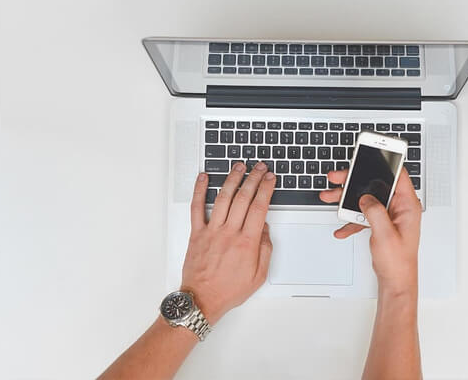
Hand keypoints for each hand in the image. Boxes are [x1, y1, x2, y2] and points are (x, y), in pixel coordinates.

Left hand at [182, 161, 274, 324]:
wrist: (202, 300)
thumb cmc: (228, 290)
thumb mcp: (259, 275)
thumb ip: (265, 249)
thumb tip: (264, 228)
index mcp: (247, 243)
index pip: (259, 207)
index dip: (266, 189)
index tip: (270, 179)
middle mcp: (229, 233)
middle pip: (244, 198)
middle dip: (254, 179)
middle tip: (260, 167)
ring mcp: (212, 231)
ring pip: (223, 198)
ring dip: (232, 179)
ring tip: (239, 166)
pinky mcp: (197, 233)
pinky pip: (197, 207)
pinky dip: (199, 190)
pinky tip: (204, 178)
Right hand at [319, 168, 421, 298]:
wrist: (395, 282)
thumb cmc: (398, 262)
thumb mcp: (385, 234)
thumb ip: (374, 211)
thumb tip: (365, 198)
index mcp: (407, 206)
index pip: (398, 175)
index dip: (385, 162)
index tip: (371, 154)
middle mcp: (399, 208)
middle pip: (376, 184)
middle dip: (355, 180)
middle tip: (338, 177)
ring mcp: (389, 215)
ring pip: (366, 198)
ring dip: (347, 199)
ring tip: (330, 197)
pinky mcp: (381, 223)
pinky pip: (363, 214)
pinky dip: (351, 218)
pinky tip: (342, 228)